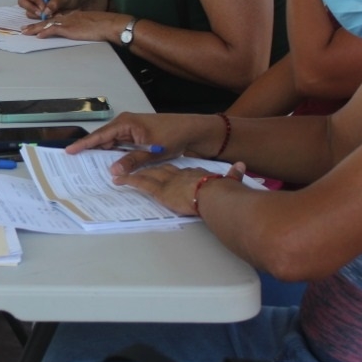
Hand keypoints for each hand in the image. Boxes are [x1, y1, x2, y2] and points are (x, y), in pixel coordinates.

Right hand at [17, 0, 89, 20]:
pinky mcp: (40, 13)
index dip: (35, 1)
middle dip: (31, 8)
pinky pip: (35, 18)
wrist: (78, 3)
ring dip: (37, 15)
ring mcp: (37, 5)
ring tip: (49, 16)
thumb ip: (55, 3)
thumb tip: (46, 11)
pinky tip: (51, 18)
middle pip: (23, 2)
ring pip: (28, 12)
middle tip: (41, 14)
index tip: (43, 7)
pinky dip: (41, 20)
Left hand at [22, 10, 130, 42]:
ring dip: (35, 29)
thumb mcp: (88, 25)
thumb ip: (81, 27)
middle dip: (35, 25)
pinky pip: (54, 30)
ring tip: (25, 32)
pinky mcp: (69, 28)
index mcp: (72, 17)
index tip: (36, 26)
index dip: (44, 23)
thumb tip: (78, 32)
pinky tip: (38, 36)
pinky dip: (45, 32)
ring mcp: (67, 22)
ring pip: (47, 24)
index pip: (55, 19)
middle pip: (47, 21)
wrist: (107, 24)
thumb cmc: (102, 26)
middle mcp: (67, 18)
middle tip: (24, 29)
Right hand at [67, 112, 225, 175]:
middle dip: (89, 150)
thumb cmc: (173, 135)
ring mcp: (129, 131)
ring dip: (101, 154)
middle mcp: (124, 125)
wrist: (192, 131)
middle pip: (102, 139)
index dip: (84, 144)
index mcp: (125, 123)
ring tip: (85, 166)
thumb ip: (131, 160)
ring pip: (110, 144)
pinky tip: (107, 165)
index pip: (100, 135)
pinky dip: (113, 155)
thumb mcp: (152, 151)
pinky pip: (119, 146)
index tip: (69, 151)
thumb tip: (112, 171)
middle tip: (73, 162)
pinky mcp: (135, 137)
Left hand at [116, 160, 246, 216]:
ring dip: (134, 173)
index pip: (180, 170)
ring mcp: (168, 181)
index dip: (172, 170)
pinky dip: (129, 181)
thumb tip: (242, 166)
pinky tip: (119, 180)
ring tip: (120, 172)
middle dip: (148, 168)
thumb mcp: (230, 181)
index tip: (167, 170)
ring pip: (148, 174)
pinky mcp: (160, 190)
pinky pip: (141, 184)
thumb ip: (234, 174)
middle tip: (137, 166)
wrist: (216, 195)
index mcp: (195, 174)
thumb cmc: (224, 192)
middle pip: (161, 169)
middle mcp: (179, 174)